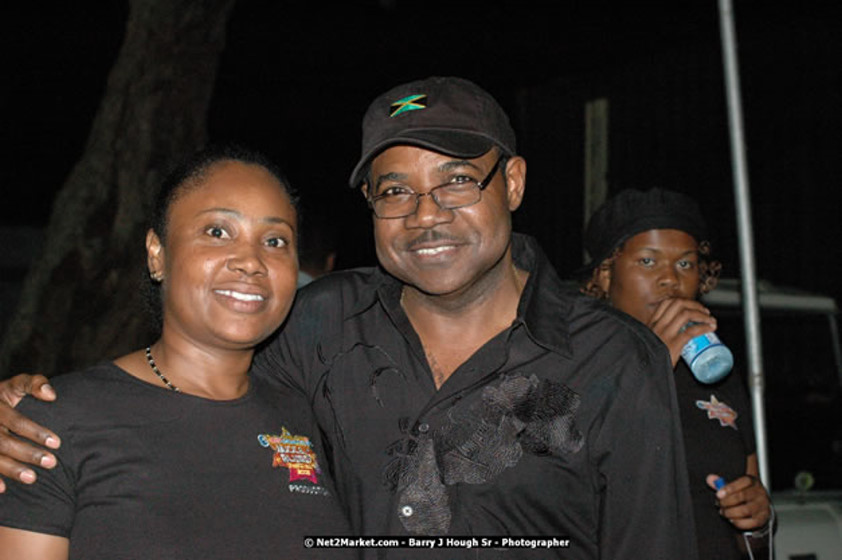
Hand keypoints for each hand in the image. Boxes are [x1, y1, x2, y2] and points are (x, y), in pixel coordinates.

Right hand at [0, 374, 60, 492]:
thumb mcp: (15, 385)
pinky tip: (3, 489)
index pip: (16, 421)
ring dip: (11, 470)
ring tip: (33, 479)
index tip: (57, 443)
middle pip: (4, 442)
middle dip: (28, 454)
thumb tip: (51, 395)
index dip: (36, 432)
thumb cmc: (4, 396)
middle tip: (52, 462)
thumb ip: (34, 384)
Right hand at [648, 298, 716, 366]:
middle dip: (695, 304)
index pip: (666, 303)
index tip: (692, 307)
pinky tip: (710, 328)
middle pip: (678, 304)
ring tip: (710, 320)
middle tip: (705, 312)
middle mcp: (657, 325)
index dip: (683, 301)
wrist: (644, 373)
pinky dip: (704, 326)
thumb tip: (676, 335)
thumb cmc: (649, 360)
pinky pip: (691, 330)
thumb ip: (659, 337)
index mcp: (651, 324)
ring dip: (702, 314)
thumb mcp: (650, 343)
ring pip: (686, 314)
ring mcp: (665, 334)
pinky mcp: (673, 344)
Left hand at [706, 473, 771, 530]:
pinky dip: (738, 522)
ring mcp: (763, 506)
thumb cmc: (743, 493)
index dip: (730, 488)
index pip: (744, 481)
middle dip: (726, 501)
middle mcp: (760, 493)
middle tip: (718, 504)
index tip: (718, 494)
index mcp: (753, 481)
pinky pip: (750, 523)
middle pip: (742, 496)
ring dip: (730, 513)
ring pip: (745, 510)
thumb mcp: (734, 485)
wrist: (759, 507)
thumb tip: (710, 479)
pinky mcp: (762, 519)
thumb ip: (721, 482)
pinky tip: (731, 520)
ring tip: (723, 512)